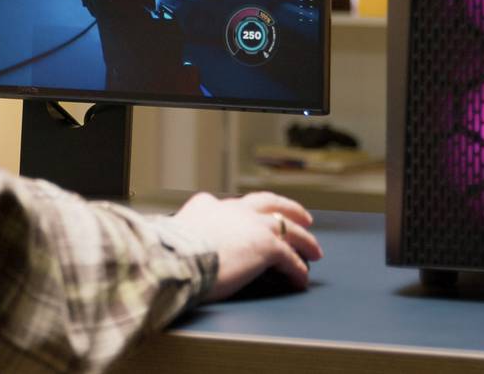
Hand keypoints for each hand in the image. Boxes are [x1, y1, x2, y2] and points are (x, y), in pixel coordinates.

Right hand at [170, 191, 321, 301]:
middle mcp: (235, 210)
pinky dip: (298, 269)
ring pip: (288, 229)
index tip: (249, 215)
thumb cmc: (169, 253)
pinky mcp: (268, 247)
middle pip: (270, 204)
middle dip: (288, 209)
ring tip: (314, 250)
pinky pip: (290, 259)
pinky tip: (301, 279)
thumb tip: (181, 245)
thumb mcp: (175, 235)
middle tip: (302, 217)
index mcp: (209, 206)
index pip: (232, 204)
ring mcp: (254, 226)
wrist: (178, 259)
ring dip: (304, 240)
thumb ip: (186, 234)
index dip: (246, 210)